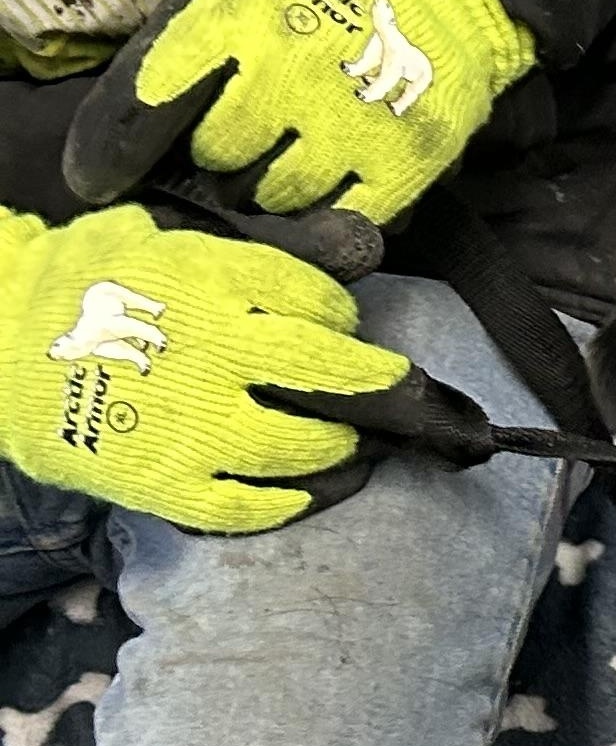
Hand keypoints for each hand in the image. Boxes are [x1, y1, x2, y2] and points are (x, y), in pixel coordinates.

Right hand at [0, 207, 410, 534]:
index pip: (316, 300)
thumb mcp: (169, 237)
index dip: (340, 315)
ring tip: (342, 439)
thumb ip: (269, 246)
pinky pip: (252, 508)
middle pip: (327, 375)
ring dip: (337, 445)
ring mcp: (188, 427)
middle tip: (397, 392)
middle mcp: (207, 355)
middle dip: (378, 386)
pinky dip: (291, 502)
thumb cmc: (89, 282)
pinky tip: (304, 489)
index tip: (340, 325)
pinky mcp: (167, 485)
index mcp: (205, 283)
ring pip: (302, 445)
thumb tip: (365, 245)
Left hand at [62, 0, 535, 226]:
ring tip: (281, 160)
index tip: (97, 179)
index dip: (112, 151)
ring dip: (267, 188)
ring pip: (273, 197)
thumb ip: (181, 33)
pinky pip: (338, 218)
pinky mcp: (401, 163)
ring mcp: (350, 124)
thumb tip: (126, 119)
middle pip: (214, 157)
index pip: (148, 101)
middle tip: (233, 146)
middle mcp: (290, 73)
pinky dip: (324, 210)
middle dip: (214, 157)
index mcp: (239, 15)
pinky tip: (325, 180)